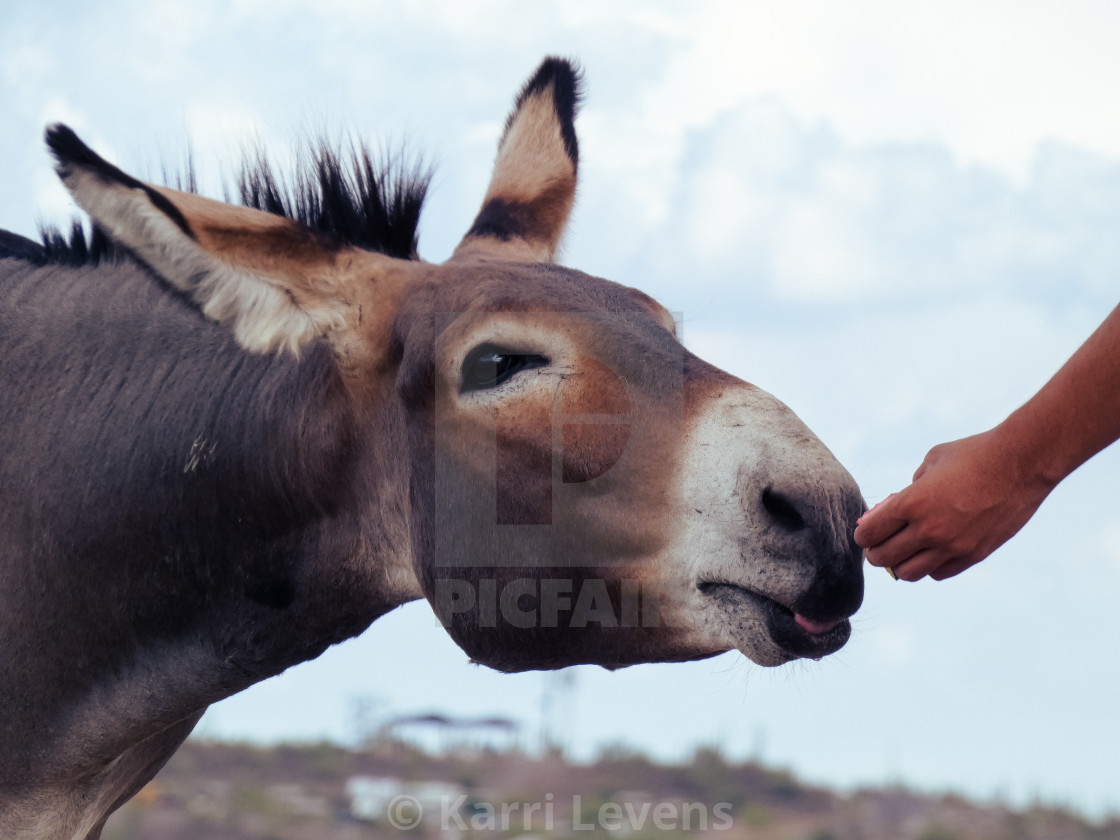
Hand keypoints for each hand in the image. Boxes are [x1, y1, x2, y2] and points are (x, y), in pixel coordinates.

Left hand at [854, 430, 1053, 580]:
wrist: (1022, 463)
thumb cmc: (973, 454)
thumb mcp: (931, 463)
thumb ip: (909, 489)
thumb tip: (893, 510)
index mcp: (912, 503)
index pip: (869, 533)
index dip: (863, 533)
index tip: (866, 530)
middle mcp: (929, 529)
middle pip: (884, 558)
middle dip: (875, 552)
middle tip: (877, 545)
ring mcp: (952, 546)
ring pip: (908, 573)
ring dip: (899, 564)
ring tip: (902, 552)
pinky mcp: (973, 555)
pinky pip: (938, 573)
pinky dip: (928, 566)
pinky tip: (930, 552)